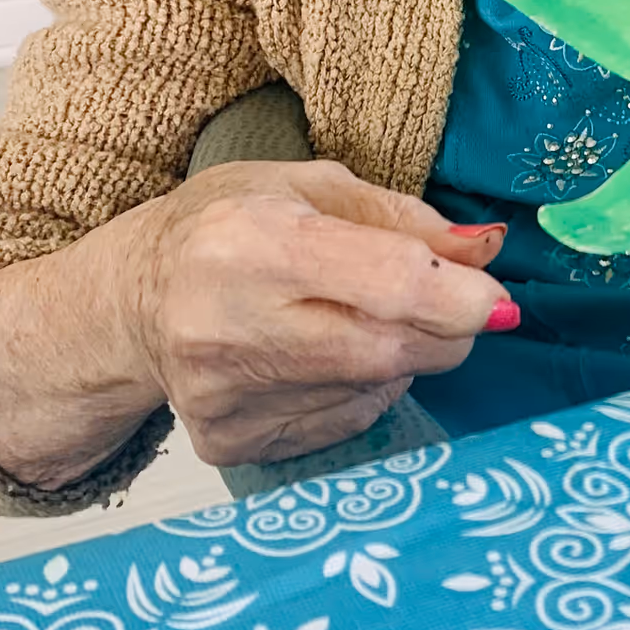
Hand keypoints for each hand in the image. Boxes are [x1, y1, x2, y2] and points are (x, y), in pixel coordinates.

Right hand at [0, 159, 513, 488]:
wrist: (133, 299)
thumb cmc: (229, 225)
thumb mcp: (311, 188)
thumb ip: (406, 220)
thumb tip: (489, 251)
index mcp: (253, 240)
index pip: (392, 285)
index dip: (464, 297)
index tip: (496, 298)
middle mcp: (229, 324)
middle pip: (393, 349)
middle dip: (446, 331)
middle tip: (446, 306)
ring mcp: (225, 395)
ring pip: (376, 390)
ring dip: (401, 358)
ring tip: (352, 319)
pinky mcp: (230, 441)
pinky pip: (343, 423)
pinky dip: (360, 391)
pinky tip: (320, 359)